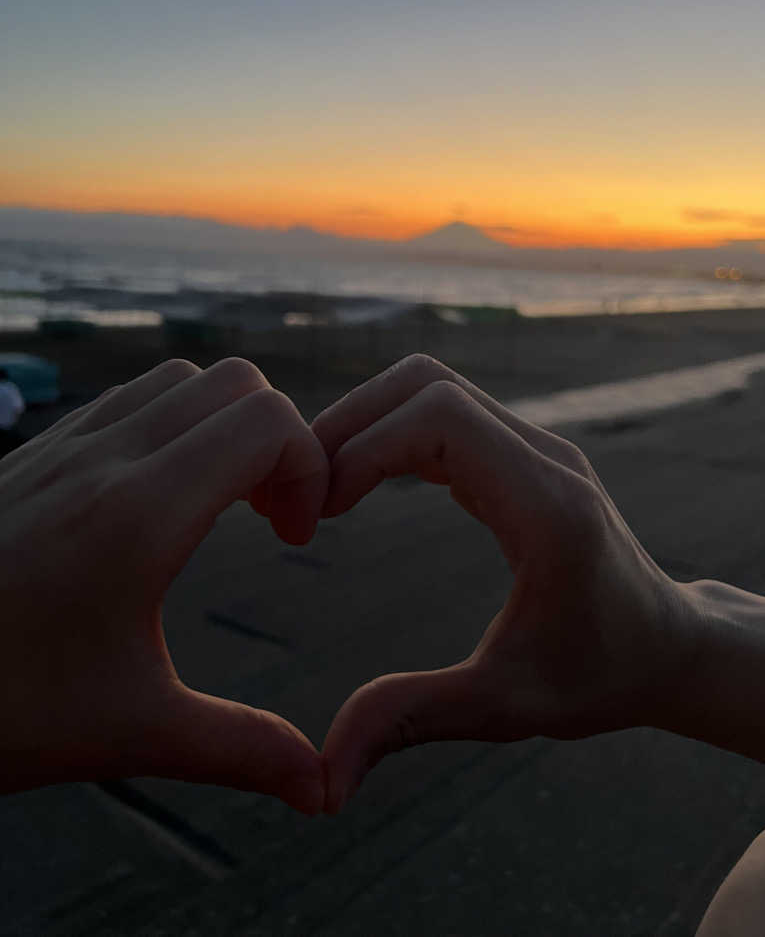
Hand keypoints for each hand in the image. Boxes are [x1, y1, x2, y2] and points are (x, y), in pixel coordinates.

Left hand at [0, 358, 327, 813]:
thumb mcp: (129, 730)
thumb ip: (240, 748)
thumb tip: (321, 791)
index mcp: (139, 515)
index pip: (267, 421)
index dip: (310, 468)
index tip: (295, 537)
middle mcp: (104, 460)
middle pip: (237, 384)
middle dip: (278, 441)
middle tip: (270, 518)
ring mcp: (63, 447)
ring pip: (181, 381)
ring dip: (224, 427)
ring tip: (221, 505)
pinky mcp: (36, 453)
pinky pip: (128, 401)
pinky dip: (173, 428)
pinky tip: (159, 503)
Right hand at [313, 354, 697, 811]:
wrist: (667, 645)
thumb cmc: (599, 676)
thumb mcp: (506, 707)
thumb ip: (414, 720)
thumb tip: (322, 779)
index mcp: (545, 504)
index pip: (438, 417)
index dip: (362, 448)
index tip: (319, 514)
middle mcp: (544, 456)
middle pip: (425, 383)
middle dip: (348, 423)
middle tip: (300, 492)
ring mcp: (535, 446)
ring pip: (431, 386)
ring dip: (365, 421)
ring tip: (319, 487)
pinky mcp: (523, 452)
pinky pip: (444, 411)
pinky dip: (390, 432)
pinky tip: (359, 486)